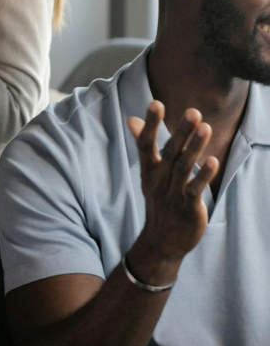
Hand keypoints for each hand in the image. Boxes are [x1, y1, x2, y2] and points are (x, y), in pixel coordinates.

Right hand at [126, 101, 217, 272]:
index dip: (151, 124)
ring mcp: (172, 194)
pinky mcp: (187, 208)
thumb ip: (144, 145)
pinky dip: (203, 176)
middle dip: (180, 132)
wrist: (162, 241)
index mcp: (149, 170)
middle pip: (169, 152)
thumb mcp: (149, 173)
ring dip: (194, 148)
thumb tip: (132, 119)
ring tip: (206, 128)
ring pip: (183, 168)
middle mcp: (158, 180)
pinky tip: (213, 161)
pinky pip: (194, 189)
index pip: (146, 144)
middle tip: (193, 112)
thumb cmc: (159, 201)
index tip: (156, 103)